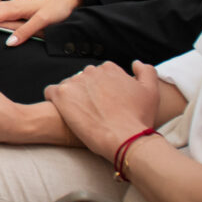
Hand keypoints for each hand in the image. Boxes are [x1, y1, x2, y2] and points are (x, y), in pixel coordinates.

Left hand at [45, 61, 167, 159]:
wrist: (125, 138)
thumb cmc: (139, 118)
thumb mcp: (151, 91)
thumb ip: (146, 71)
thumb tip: (135, 63)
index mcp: (110, 68)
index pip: (100, 75)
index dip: (102, 90)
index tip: (105, 103)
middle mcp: (91, 71)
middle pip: (83, 80)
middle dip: (86, 92)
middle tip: (93, 111)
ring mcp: (75, 82)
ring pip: (68, 86)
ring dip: (72, 97)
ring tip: (80, 115)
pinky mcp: (61, 95)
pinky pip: (50, 92)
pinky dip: (54, 100)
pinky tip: (63, 112)